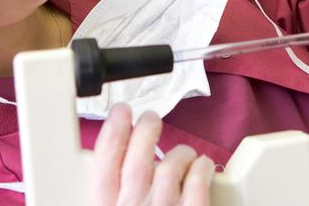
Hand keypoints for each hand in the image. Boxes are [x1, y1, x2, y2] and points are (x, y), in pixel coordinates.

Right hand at [91, 104, 214, 205]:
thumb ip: (112, 196)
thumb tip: (115, 172)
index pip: (105, 165)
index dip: (113, 132)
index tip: (120, 113)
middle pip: (138, 160)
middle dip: (145, 130)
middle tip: (151, 118)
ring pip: (170, 167)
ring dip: (180, 153)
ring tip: (185, 152)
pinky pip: (198, 184)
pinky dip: (201, 169)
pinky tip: (203, 166)